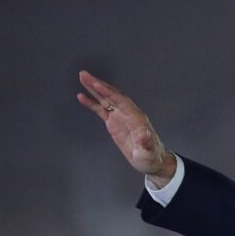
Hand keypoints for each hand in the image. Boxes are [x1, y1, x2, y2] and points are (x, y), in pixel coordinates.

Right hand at [77, 71, 176, 186]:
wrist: (152, 161)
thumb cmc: (151, 158)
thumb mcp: (148, 153)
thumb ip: (145, 144)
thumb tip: (144, 134)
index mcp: (137, 119)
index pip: (121, 101)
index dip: (109, 92)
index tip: (97, 84)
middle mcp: (129, 114)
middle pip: (113, 95)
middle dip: (99, 85)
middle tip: (84, 75)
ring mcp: (121, 117)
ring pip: (106, 99)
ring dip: (95, 89)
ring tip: (83, 77)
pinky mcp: (115, 123)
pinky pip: (102, 110)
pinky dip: (92, 103)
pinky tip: (82, 96)